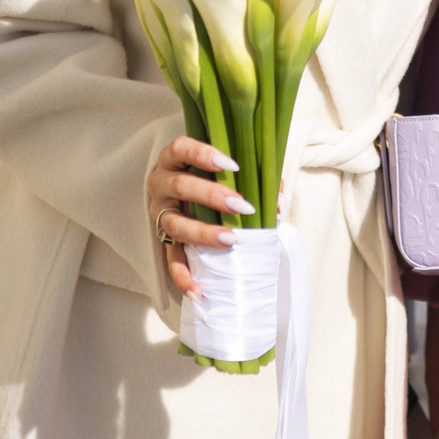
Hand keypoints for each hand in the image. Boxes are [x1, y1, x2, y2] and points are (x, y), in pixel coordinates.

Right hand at [147, 137, 250, 293]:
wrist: (192, 197)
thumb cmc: (216, 178)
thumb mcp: (232, 170)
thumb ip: (256, 177)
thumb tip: (278, 202)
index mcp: (175, 159)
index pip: (180, 148)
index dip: (202, 154)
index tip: (232, 165)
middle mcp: (161, 184)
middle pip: (180, 186)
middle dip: (212, 195)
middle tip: (242, 206)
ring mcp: (161, 214)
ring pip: (175, 224)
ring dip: (203, 232)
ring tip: (231, 240)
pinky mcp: (164, 242)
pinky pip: (171, 260)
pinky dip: (183, 276)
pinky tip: (198, 290)